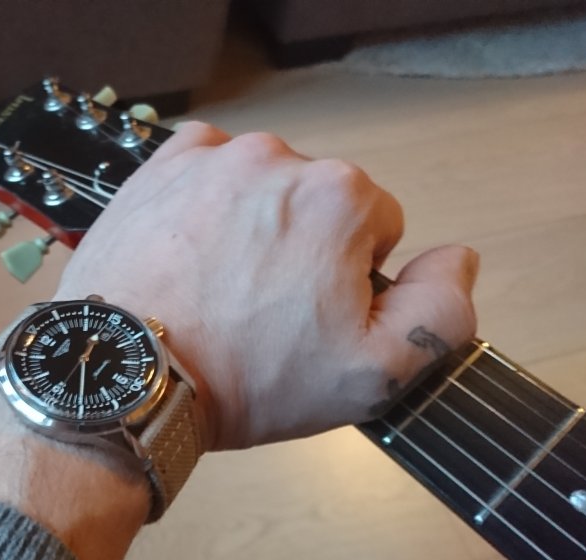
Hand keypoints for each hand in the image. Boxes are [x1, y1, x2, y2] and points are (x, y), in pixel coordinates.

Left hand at [54, 122, 477, 449]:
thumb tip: (459, 257)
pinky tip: (188, 255)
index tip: (309, 322)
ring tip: (216, 290)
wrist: (126, 375)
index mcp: (341, 195)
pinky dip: (204, 205)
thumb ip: (443, 311)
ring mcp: (210, 157)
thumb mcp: (373, 374)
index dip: (352, 283)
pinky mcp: (157, 167)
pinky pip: (204, 174)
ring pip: (261, 190)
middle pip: (318, 205)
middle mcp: (277, 156)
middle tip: (259, 314)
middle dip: (303, 251)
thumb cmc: (250, 377)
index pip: (378, 230)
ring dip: (252, 227)